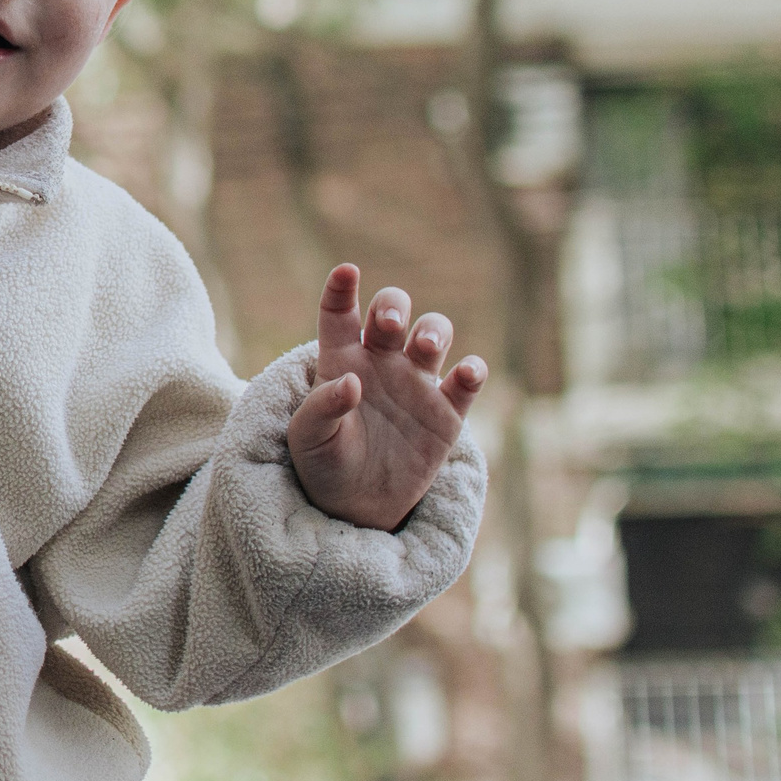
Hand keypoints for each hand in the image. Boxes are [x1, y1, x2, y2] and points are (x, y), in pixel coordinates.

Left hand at [286, 264, 484, 530]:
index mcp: (340, 360)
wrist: (355, 508)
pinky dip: (473, 371)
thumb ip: (321, 408)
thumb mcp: (307, 440)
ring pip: (435, 334)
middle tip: (390, 322)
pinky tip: (466, 373)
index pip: (339, 313)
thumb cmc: (322, 464)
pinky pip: (466, 382)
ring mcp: (416, 384)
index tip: (346, 272)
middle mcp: (380, 362)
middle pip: (393, 313)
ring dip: (434, 330)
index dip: (342, 289)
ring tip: (424, 347)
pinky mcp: (446, 414)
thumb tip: (351, 383)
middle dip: (395, 305)